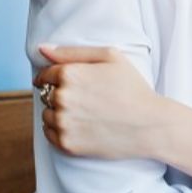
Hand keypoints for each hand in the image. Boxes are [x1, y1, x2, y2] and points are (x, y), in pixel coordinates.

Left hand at [34, 44, 162, 158]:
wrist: (149, 125)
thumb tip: (42, 49)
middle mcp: (62, 98)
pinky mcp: (66, 143)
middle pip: (45, 95)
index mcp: (70, 74)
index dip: (57, 77)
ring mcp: (63, 122)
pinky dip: (61, 130)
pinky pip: (49, 134)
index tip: (72, 83)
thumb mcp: (111, 57)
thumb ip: (73, 51)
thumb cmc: (133, 88)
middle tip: (86, 99)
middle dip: (60, 95)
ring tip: (86, 113)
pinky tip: (82, 126)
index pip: (45, 74)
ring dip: (59, 113)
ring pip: (47, 115)